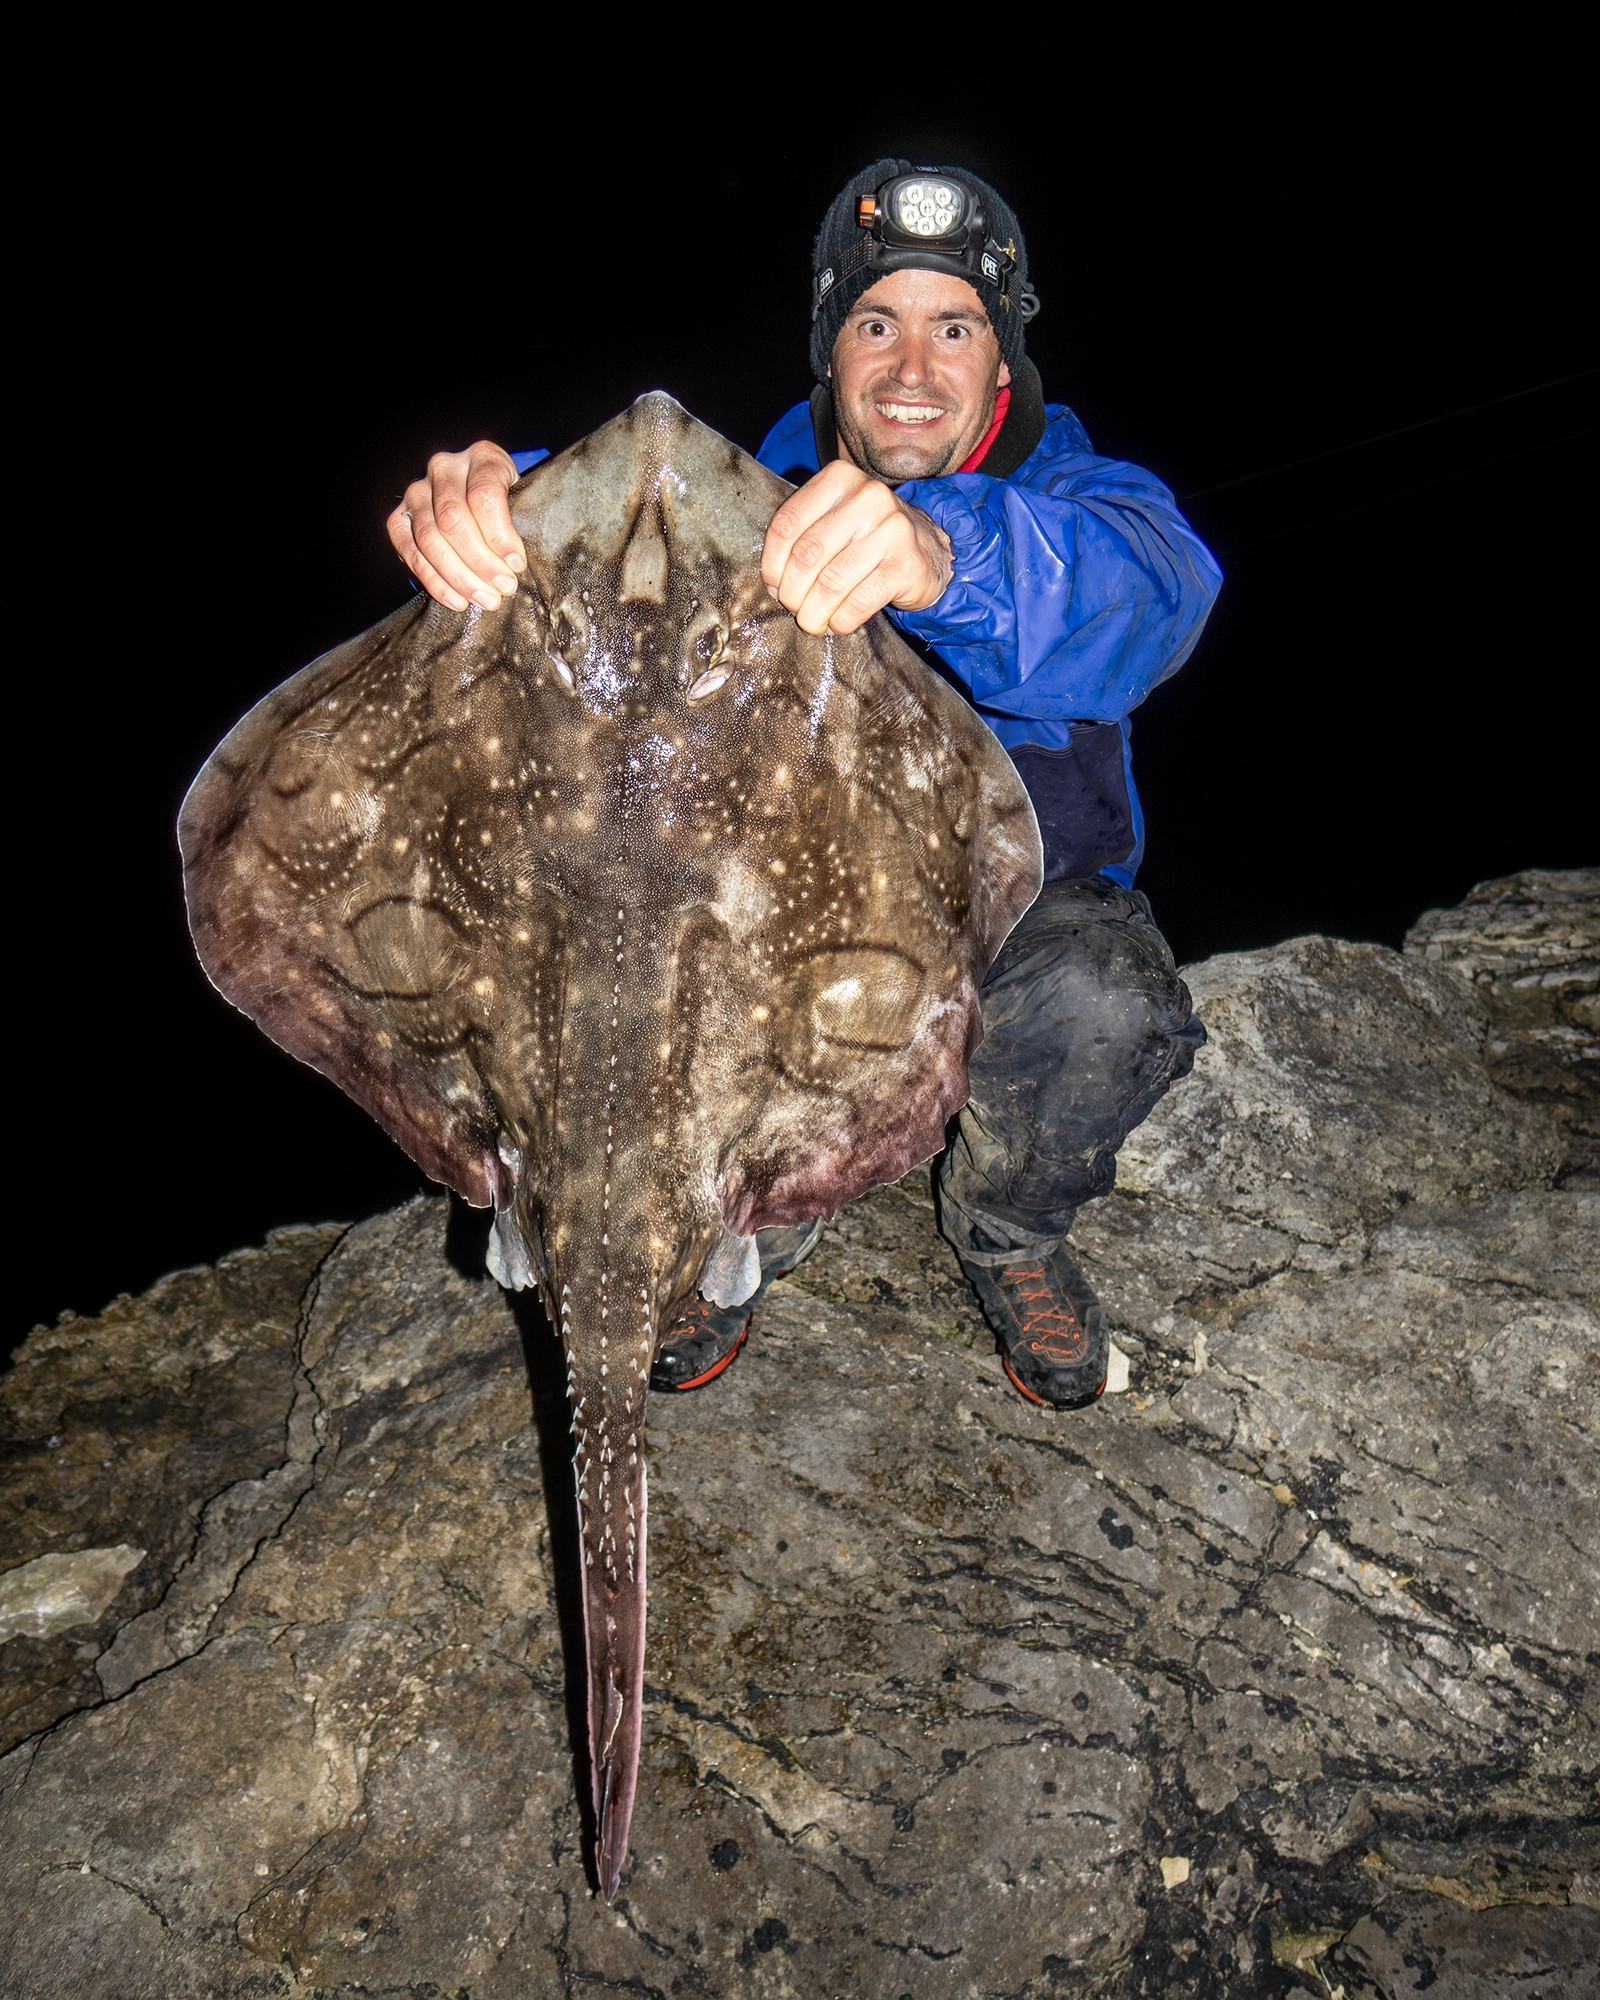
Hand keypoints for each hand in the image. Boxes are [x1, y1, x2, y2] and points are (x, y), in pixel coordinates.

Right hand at [387, 442, 525, 611]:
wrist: (480, 496)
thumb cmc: (510, 503)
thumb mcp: (524, 501)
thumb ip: (523, 522)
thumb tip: (517, 566)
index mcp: (482, 456)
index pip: (485, 495)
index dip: (500, 534)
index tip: (517, 564)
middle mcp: (444, 468)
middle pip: (454, 519)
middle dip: (481, 562)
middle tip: (503, 589)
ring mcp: (417, 492)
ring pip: (430, 538)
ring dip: (459, 576)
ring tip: (485, 600)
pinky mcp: (400, 517)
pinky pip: (410, 552)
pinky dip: (434, 581)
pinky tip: (458, 600)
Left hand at [761, 461, 952, 635]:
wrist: (927, 551)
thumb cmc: (867, 539)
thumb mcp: (834, 521)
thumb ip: (802, 535)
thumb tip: (773, 582)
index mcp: (840, 479)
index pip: (787, 524)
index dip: (772, 563)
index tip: (774, 585)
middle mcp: (867, 496)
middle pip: (807, 554)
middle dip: (792, 591)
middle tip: (794, 608)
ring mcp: (892, 529)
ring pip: (831, 582)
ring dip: (814, 613)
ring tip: (812, 622)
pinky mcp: (907, 564)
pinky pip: (859, 602)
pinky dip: (840, 621)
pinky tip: (837, 624)